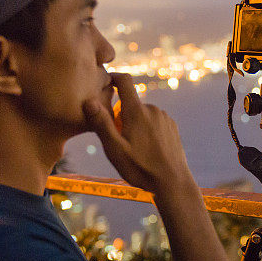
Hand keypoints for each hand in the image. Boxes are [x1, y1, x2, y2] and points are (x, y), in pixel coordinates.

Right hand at [82, 73, 193, 193]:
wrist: (172, 182)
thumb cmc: (141, 168)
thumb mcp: (114, 149)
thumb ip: (101, 124)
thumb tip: (89, 101)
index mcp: (137, 112)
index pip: (124, 82)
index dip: (113, 77)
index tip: (105, 82)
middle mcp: (153, 109)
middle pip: (131, 104)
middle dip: (122, 117)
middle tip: (119, 141)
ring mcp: (164, 118)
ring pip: (142, 115)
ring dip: (135, 125)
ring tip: (135, 150)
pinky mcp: (172, 127)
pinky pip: (154, 123)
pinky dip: (147, 131)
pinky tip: (148, 150)